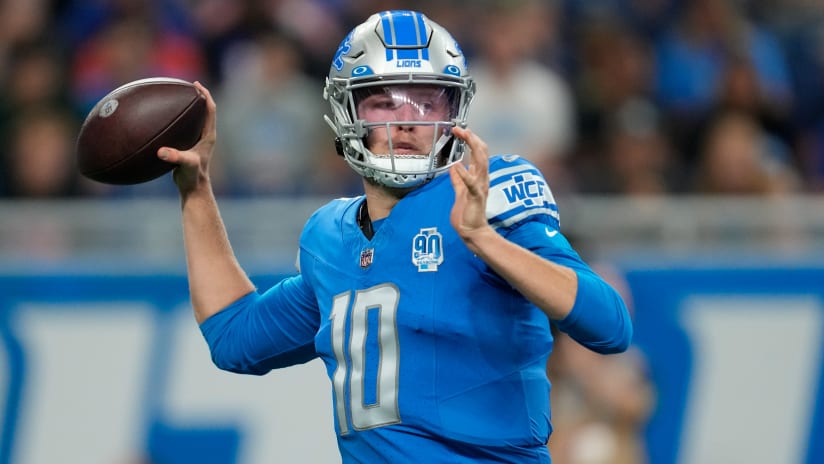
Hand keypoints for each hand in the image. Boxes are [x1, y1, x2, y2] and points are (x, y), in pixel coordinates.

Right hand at [157, 81, 216, 194]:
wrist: (193, 188)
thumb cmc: (192, 176)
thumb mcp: (185, 165)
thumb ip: (175, 157)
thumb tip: (161, 152)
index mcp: (208, 135)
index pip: (210, 110)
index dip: (205, 95)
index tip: (196, 85)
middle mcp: (205, 135)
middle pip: (204, 110)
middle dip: (197, 96)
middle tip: (186, 85)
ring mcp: (197, 140)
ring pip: (194, 118)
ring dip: (188, 107)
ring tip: (175, 96)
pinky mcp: (189, 145)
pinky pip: (184, 128)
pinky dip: (176, 120)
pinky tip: (161, 119)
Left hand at [449, 127, 494, 251]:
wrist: (472, 232)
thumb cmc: (467, 214)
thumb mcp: (460, 193)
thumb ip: (457, 181)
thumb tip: (453, 168)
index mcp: (478, 177)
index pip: (478, 153)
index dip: (471, 140)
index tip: (460, 131)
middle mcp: (482, 179)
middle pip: (482, 153)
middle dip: (472, 138)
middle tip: (461, 128)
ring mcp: (480, 187)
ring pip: (481, 162)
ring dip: (473, 147)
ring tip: (464, 136)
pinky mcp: (475, 197)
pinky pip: (471, 183)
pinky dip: (464, 173)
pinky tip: (456, 165)